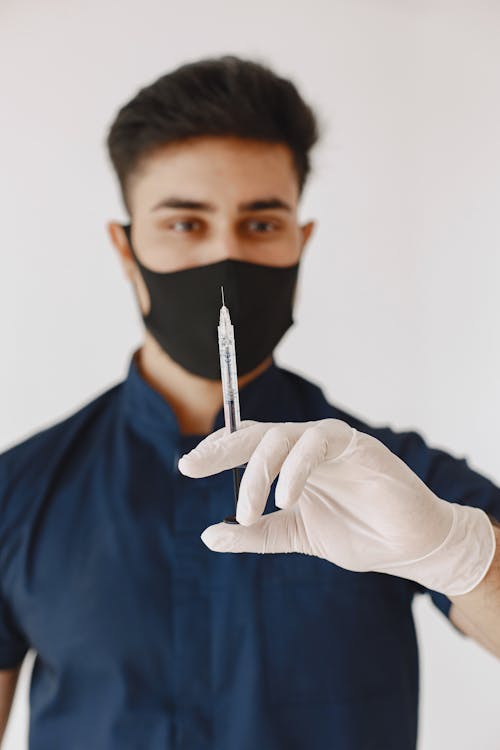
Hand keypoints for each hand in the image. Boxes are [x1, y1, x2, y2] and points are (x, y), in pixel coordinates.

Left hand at [178, 419, 495, 595]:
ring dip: (256, 472)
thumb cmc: (357, 534)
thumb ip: (254, 534)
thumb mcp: (294, 535)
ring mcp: (329, 442)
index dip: (217, 450)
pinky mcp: (355, 444)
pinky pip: (316, 443)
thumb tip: (208, 535)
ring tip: (248, 511)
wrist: (409, 547)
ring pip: (280, 436)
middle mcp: (306, 446)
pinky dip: (295, 468)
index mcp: (290, 462)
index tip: (188, 465)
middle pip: (256, 434)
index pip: (247, 444)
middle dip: (221, 448)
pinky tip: (285, 499)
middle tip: (192, 465)